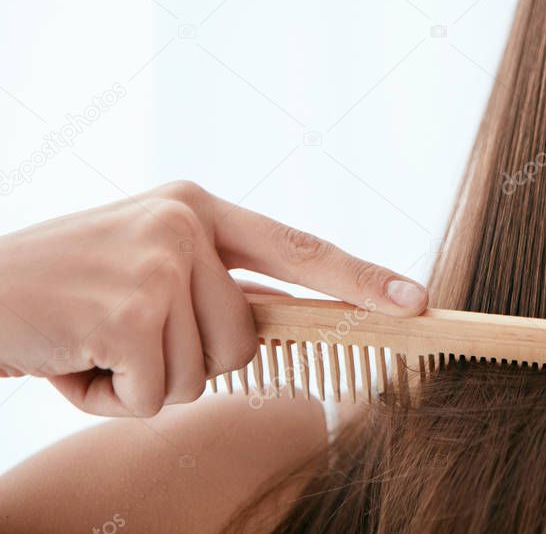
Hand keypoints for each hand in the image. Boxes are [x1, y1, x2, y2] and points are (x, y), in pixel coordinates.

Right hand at [0, 180, 427, 416]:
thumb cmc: (66, 291)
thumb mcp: (147, 268)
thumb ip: (214, 288)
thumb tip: (280, 323)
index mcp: (199, 209)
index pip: (299, 248)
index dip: (361, 278)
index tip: (416, 301)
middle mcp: (187, 223)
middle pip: (248, 341)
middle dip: (187, 363)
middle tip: (123, 336)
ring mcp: (161, 261)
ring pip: (203, 375)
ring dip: (144, 381)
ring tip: (95, 343)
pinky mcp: (131, 308)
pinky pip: (156, 397)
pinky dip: (110, 401)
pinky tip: (75, 360)